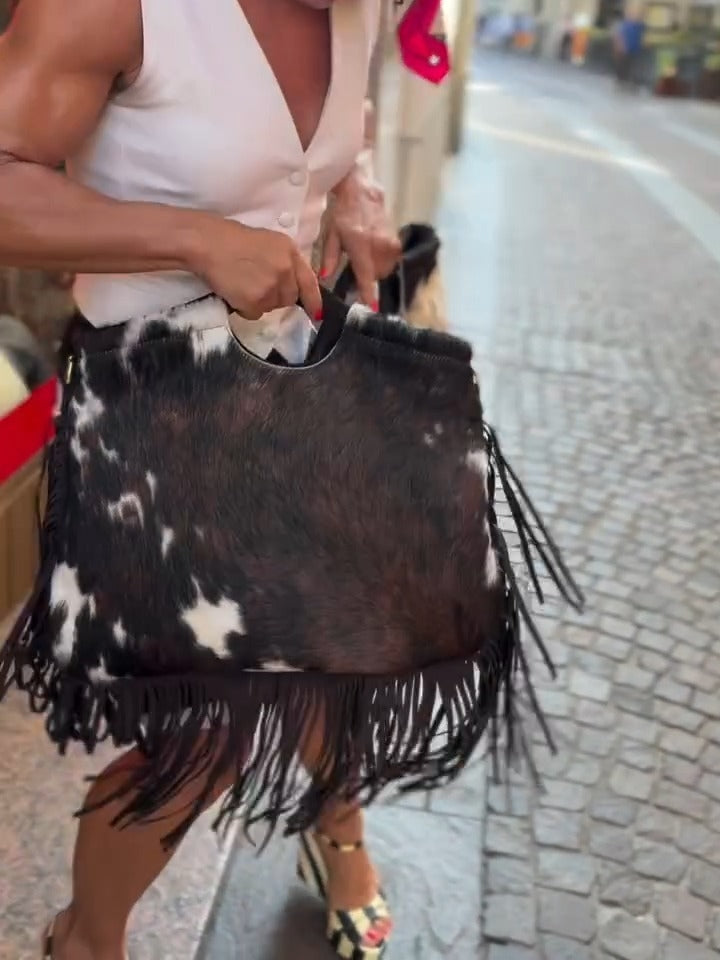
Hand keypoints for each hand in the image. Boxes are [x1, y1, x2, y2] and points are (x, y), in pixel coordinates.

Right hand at [190, 218, 321, 321]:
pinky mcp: (256, 301)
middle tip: (256, 284)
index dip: (313, 301)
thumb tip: (292, 286)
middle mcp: (286, 270)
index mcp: (290, 252)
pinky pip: (256, 314)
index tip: (316, 315)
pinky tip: (235, 292)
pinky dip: (245, 308)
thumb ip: (284, 262)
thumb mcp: (268, 243)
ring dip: (260, 302)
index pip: (309, 282)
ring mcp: (272, 287)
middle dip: (277, 296)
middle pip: (289, 298)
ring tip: (243, 285)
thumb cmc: (232, 240)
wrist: (208, 244)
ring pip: (272, 307)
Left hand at [321, 168, 401, 306]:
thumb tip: (324, 278)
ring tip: (365, 255)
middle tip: (356, 266)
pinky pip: (391, 262)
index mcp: (361, 246)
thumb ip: (329, 259)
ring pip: (384, 271)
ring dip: (375, 269)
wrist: (361, 192)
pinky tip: (373, 249)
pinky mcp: (398, 242)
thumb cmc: (342, 214)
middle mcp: (379, 247)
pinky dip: (382, 262)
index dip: (368, 294)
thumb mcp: (331, 235)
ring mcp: (391, 244)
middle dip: (367, 277)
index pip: (366, 276)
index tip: (372, 309)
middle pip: (376, 276)